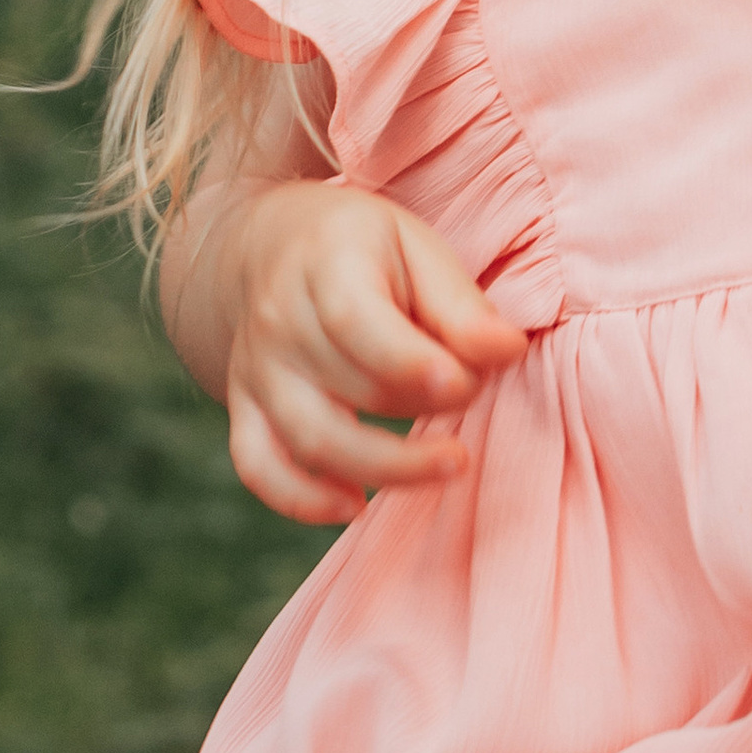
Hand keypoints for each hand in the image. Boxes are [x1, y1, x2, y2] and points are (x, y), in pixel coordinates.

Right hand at [223, 178, 528, 525]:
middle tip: (474, 394)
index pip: (356, 323)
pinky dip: (301, 500)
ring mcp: (256, 371)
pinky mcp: (245, 409)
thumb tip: (507, 353)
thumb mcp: (416, 248)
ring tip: (449, 465)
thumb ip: (461, 305)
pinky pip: (258, 467)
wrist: (269, 247)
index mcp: (326, 266)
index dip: (413, 363)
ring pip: (311, 439)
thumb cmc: (363, 248)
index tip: (466, 384)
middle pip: (350, 387)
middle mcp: (280, 322)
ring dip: (383, 468)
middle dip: (425, 405)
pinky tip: (354, 506)